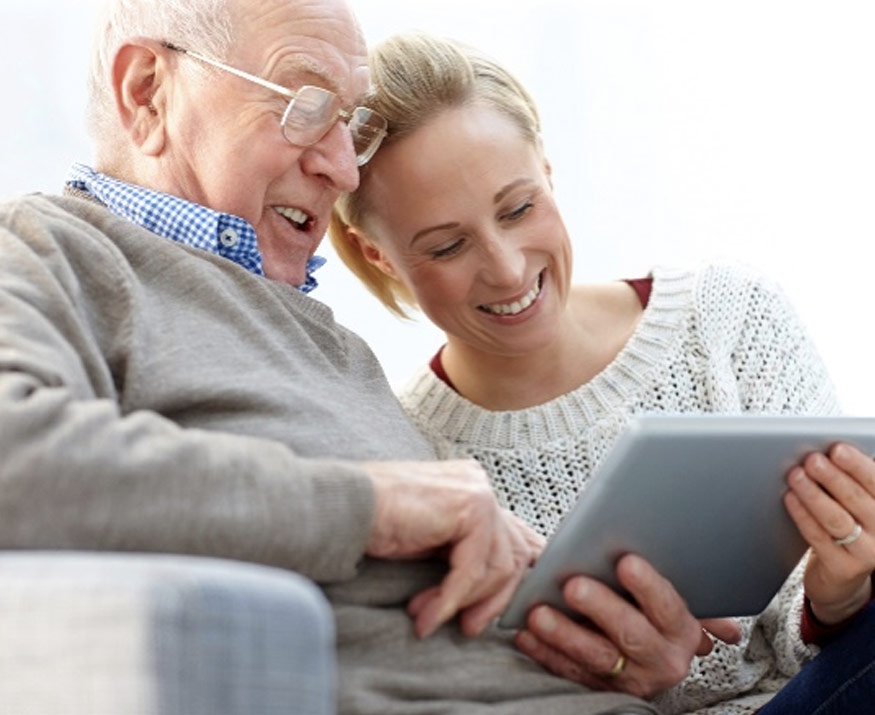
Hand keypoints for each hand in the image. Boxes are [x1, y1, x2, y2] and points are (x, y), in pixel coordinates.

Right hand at [363, 459, 543, 637]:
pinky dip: (449, 600)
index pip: (512, 540)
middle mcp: (480, 484)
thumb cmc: (376, 522)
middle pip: (514, 555)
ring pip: (498, 567)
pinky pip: (471, 570)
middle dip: (490, 600)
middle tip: (465, 627)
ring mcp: (479, 493)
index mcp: (473, 487)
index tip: (479, 616)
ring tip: (429, 617)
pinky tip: (426, 617)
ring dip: (463, 603)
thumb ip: (463, 551)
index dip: (505, 585)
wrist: (343, 507)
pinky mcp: (471, 510)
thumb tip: (494, 587)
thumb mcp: (431, 540)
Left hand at [513, 554, 741, 697]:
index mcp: (681, 630)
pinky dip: (545, 652)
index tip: (625, 562)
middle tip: (573, 586)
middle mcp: (661, 659)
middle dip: (601, 608)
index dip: (648, 586)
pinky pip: (570, 671)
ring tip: (538, 613)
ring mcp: (631, 677)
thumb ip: (655, 578)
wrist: (650, 657)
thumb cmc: (648, 609)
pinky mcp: (601, 689)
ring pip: (596, 657)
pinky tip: (526, 634)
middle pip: (631, 634)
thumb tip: (649, 535)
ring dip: (564, 634)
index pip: (667, 606)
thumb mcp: (664, 597)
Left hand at [784, 443, 874, 623]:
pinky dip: (803, 515)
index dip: (857, 465)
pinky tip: (790, 498)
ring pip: (837, 518)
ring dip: (814, 494)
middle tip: (812, 460)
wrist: (842, 577)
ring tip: (796, 475)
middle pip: (857, 499)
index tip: (837, 448)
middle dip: (832, 476)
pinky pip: (818, 537)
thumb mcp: (856, 504)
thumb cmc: (848, 529)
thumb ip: (850, 481)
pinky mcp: (843, 568)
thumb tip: (827, 452)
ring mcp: (866, 553)